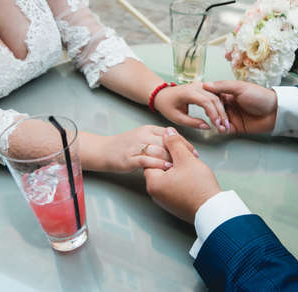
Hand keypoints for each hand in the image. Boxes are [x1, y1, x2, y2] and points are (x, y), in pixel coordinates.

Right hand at [80, 125, 197, 172]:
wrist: (103, 151)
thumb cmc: (125, 146)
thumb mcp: (143, 137)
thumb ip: (159, 140)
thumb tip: (177, 147)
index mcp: (148, 129)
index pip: (170, 133)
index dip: (184, 142)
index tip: (194, 152)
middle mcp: (143, 135)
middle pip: (167, 141)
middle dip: (182, 151)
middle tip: (193, 160)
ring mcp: (136, 146)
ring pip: (159, 150)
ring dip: (173, 158)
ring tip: (183, 166)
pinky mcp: (130, 157)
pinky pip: (147, 159)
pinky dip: (159, 163)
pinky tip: (167, 167)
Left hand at [144, 127, 220, 222]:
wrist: (212, 209)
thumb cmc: (198, 186)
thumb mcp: (186, 159)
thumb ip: (174, 143)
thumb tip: (167, 132)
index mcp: (153, 182)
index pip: (152, 159)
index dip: (165, 150)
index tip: (177, 150)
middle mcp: (155, 194)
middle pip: (159, 168)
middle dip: (172, 160)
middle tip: (186, 158)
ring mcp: (164, 201)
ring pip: (167, 177)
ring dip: (177, 170)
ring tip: (190, 168)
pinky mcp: (173, 205)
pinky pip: (172, 187)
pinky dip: (180, 180)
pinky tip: (191, 178)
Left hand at [154, 81, 228, 132]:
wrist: (162, 94)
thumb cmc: (167, 105)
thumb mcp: (177, 117)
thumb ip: (192, 122)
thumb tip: (207, 127)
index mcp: (188, 92)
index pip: (206, 102)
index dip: (214, 114)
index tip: (217, 124)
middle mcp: (196, 86)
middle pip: (214, 98)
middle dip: (220, 113)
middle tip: (224, 126)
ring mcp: (200, 85)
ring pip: (217, 96)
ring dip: (221, 109)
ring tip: (224, 122)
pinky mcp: (203, 87)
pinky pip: (214, 95)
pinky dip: (219, 105)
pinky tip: (219, 115)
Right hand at [203, 81, 277, 133]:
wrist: (274, 111)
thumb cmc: (260, 96)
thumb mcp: (240, 87)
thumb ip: (222, 86)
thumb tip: (206, 84)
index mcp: (229, 94)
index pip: (213, 96)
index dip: (206, 99)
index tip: (201, 101)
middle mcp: (229, 105)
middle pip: (214, 109)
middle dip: (211, 113)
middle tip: (210, 115)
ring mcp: (232, 116)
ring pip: (218, 120)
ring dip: (216, 122)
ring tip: (217, 123)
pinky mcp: (236, 127)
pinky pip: (225, 129)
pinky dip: (222, 130)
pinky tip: (223, 128)